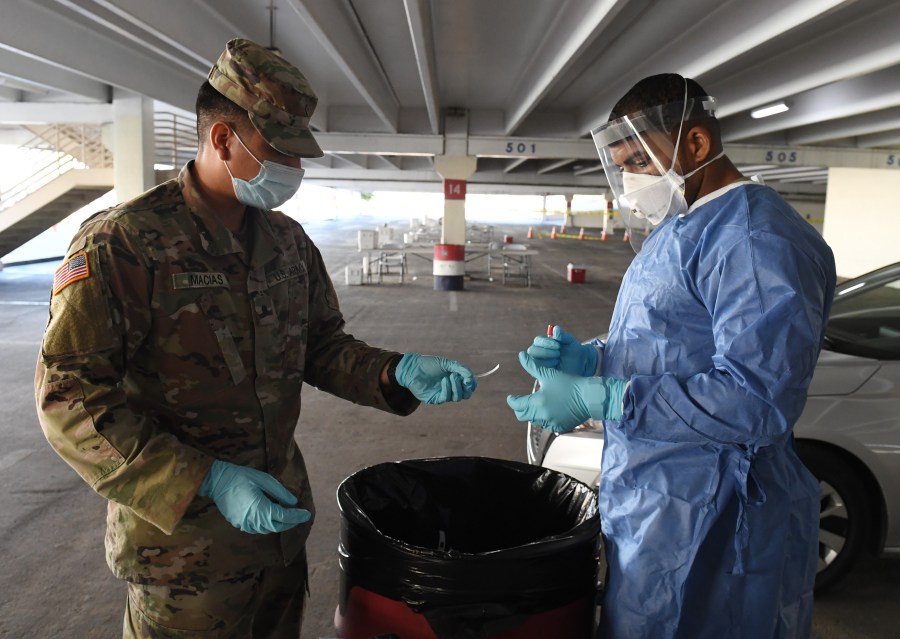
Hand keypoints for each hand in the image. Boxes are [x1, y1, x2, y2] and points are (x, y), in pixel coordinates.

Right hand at [198, 460, 310, 533]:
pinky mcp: (238, 524)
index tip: (307, 514)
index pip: (284, 517)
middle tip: (300, 515)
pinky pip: (257, 528)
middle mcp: (253, 520)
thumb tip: (294, 502)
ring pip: (267, 529)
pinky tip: (270, 516)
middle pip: (277, 526)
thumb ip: (280, 492)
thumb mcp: (264, 480)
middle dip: (290, 522)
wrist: (217, 481)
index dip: (297, 516)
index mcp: (260, 508)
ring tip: (287, 515)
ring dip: (279, 524)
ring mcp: (244, 524)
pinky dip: (267, 524)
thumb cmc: (241, 477)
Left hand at [394, 353, 476, 403]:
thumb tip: (471, 376)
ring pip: (457, 397)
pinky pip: (446, 398)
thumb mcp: (447, 363)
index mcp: (455, 379)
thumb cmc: (429, 364)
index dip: (471, 384)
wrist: (413, 367)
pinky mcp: (435, 399)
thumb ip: (460, 369)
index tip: (469, 378)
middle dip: (465, 387)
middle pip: (465, 394)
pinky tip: (444, 380)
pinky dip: (447, 389)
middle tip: (461, 377)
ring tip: (450, 375)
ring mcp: (443, 394)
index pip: (469, 386)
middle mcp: (451, 388)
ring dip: (456, 386)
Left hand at [506, 352, 626, 432]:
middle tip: (521, 401)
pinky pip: (546, 425)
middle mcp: (542, 416)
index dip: (512, 400)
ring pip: (534, 420)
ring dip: (533, 413)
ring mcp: (551, 423)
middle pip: (522, 415)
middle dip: (520, 408)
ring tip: (537, 403)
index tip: (511, 397)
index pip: (517, 405)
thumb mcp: (549, 374)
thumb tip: (521, 356)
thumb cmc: (569, 383)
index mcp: (537, 402)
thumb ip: (532, 367)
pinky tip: (549, 410)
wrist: (589, 397)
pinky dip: (544, 418)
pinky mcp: (560, 427)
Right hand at [526, 325, 598, 376]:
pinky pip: (536, 371)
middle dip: (545, 352)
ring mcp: (539, 364)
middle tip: (558, 354)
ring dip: (545, 361)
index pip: (538, 341)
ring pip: (533, 361)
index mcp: (544, 343)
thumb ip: (563, 336)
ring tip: (557, 361)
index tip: (557, 345)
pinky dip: (546, 368)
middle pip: (532, 350)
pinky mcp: (541, 374)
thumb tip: (555, 328)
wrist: (581, 365)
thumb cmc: (574, 351)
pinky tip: (555, 367)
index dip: (545, 342)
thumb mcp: (570, 343)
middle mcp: (539, 352)